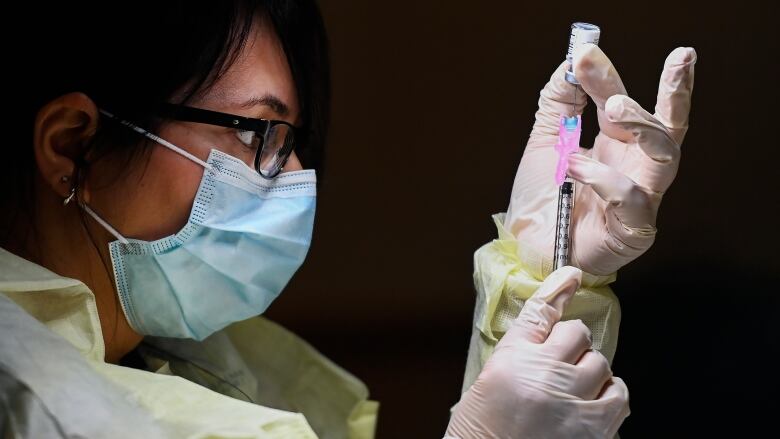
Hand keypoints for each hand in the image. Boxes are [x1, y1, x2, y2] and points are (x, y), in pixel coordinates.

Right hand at [447, 266, 628, 438]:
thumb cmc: (484, 425)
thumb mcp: (491, 376)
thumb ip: (523, 340)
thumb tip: (552, 297)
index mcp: (513, 361)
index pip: (542, 313)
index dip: (559, 291)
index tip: (570, 276)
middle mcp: (545, 378)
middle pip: (579, 336)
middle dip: (570, 348)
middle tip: (555, 368)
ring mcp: (572, 406)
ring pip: (602, 365)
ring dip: (591, 373)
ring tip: (573, 389)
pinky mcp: (593, 432)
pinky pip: (618, 397)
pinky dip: (609, 397)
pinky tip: (589, 404)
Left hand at [505, 44, 696, 274]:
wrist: (526, 250)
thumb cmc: (541, 202)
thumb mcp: (546, 144)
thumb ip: (559, 105)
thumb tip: (570, 64)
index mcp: (614, 145)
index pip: (623, 103)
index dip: (608, 76)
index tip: (585, 51)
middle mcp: (633, 167)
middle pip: (667, 125)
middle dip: (673, 91)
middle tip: (669, 59)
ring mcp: (639, 197)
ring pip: (666, 155)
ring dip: (643, 125)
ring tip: (611, 108)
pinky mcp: (633, 229)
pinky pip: (633, 198)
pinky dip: (605, 178)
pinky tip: (577, 169)